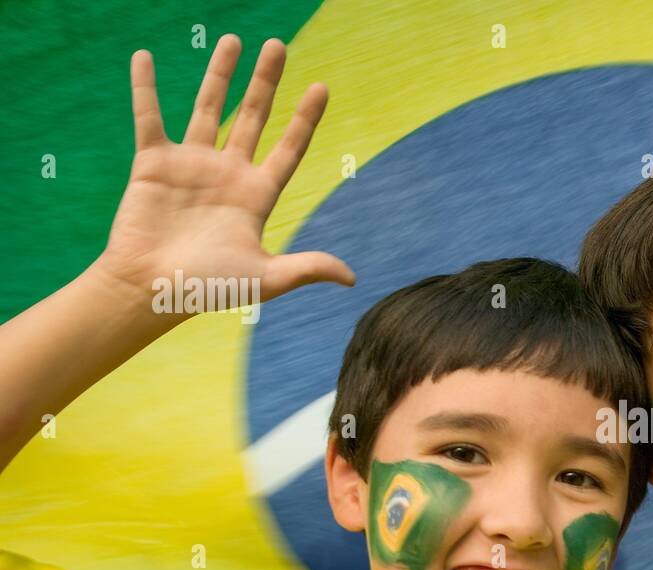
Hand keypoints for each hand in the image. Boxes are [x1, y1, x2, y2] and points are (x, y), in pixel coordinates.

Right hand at [94, 35, 353, 310]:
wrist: (151, 291)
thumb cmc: (208, 289)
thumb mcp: (266, 278)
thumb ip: (307, 268)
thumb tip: (352, 278)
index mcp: (256, 195)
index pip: (289, 149)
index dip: (304, 119)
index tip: (320, 87)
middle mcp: (228, 173)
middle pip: (253, 117)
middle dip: (266, 82)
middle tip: (279, 47)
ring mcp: (191, 164)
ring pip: (209, 107)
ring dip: (221, 74)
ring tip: (233, 40)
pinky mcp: (154, 162)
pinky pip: (149, 116)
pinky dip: (146, 87)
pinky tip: (144, 57)